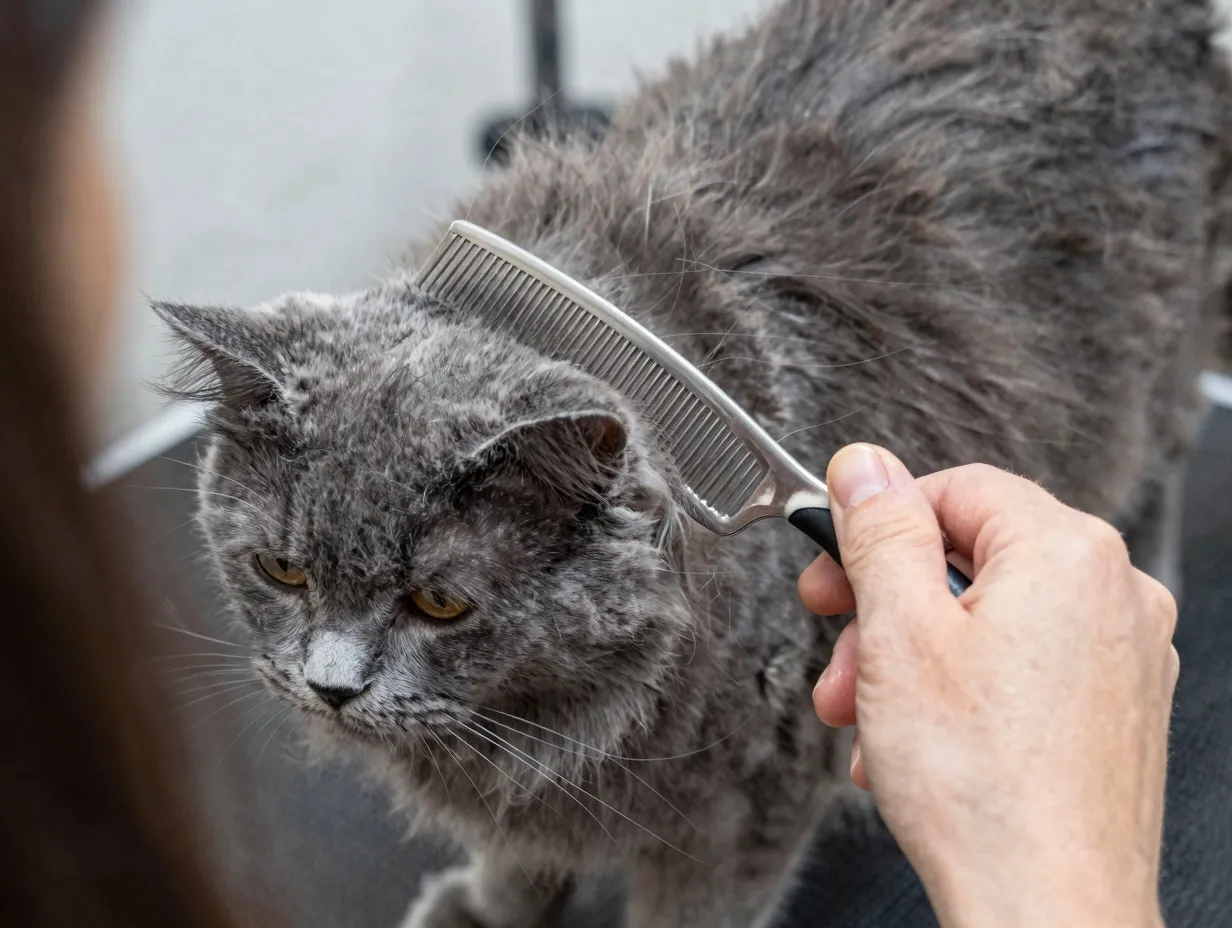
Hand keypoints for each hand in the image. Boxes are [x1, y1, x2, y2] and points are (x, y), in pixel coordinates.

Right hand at [799, 445, 1176, 927]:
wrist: (1048, 910)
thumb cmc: (982, 788)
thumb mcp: (900, 632)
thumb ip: (881, 530)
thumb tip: (865, 466)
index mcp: (1068, 553)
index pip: (954, 489)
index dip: (876, 525)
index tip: (831, 566)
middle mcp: (1114, 593)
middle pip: (968, 560)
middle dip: (884, 611)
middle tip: (839, 654)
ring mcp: (1123, 655)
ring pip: (988, 620)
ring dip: (910, 661)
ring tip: (868, 719)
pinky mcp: (1115, 709)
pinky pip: (1020, 668)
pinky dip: (959, 693)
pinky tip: (916, 744)